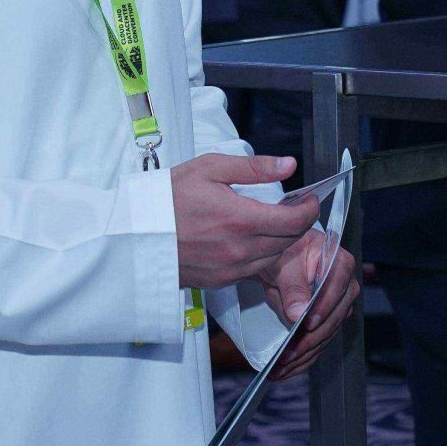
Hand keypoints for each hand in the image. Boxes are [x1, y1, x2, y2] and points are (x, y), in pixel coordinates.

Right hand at [173, 154, 316, 290]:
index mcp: (241, 219)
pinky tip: (250, 239)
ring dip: (281, 241)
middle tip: (292, 207)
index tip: (310, 198)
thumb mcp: (209, 169)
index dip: (310, 209)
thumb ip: (254, 168)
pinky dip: (260, 254)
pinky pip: (254, 269)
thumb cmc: (169, 197)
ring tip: (272, 221)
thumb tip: (289, 165)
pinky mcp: (221, 281)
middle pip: (289, 241)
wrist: (135, 234)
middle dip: (297, 223)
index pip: (295, 221)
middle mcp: (240, 249)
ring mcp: (231, 269)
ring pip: (274, 257)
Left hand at [268, 235, 360, 379]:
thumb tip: (298, 314)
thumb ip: (292, 287)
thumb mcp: (284, 264)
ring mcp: (336, 308)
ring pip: (326, 336)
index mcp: (340, 264)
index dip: (323, 308)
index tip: (307, 324)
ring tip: (281, 369)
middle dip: (310, 340)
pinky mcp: (325, 323)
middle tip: (288, 354)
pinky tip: (286, 370)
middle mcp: (344, 288)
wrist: (278, 259)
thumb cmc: (284, 252)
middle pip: (334, 318)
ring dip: (304, 355)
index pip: (336, 289)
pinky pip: (318, 344)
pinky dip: (303, 359)